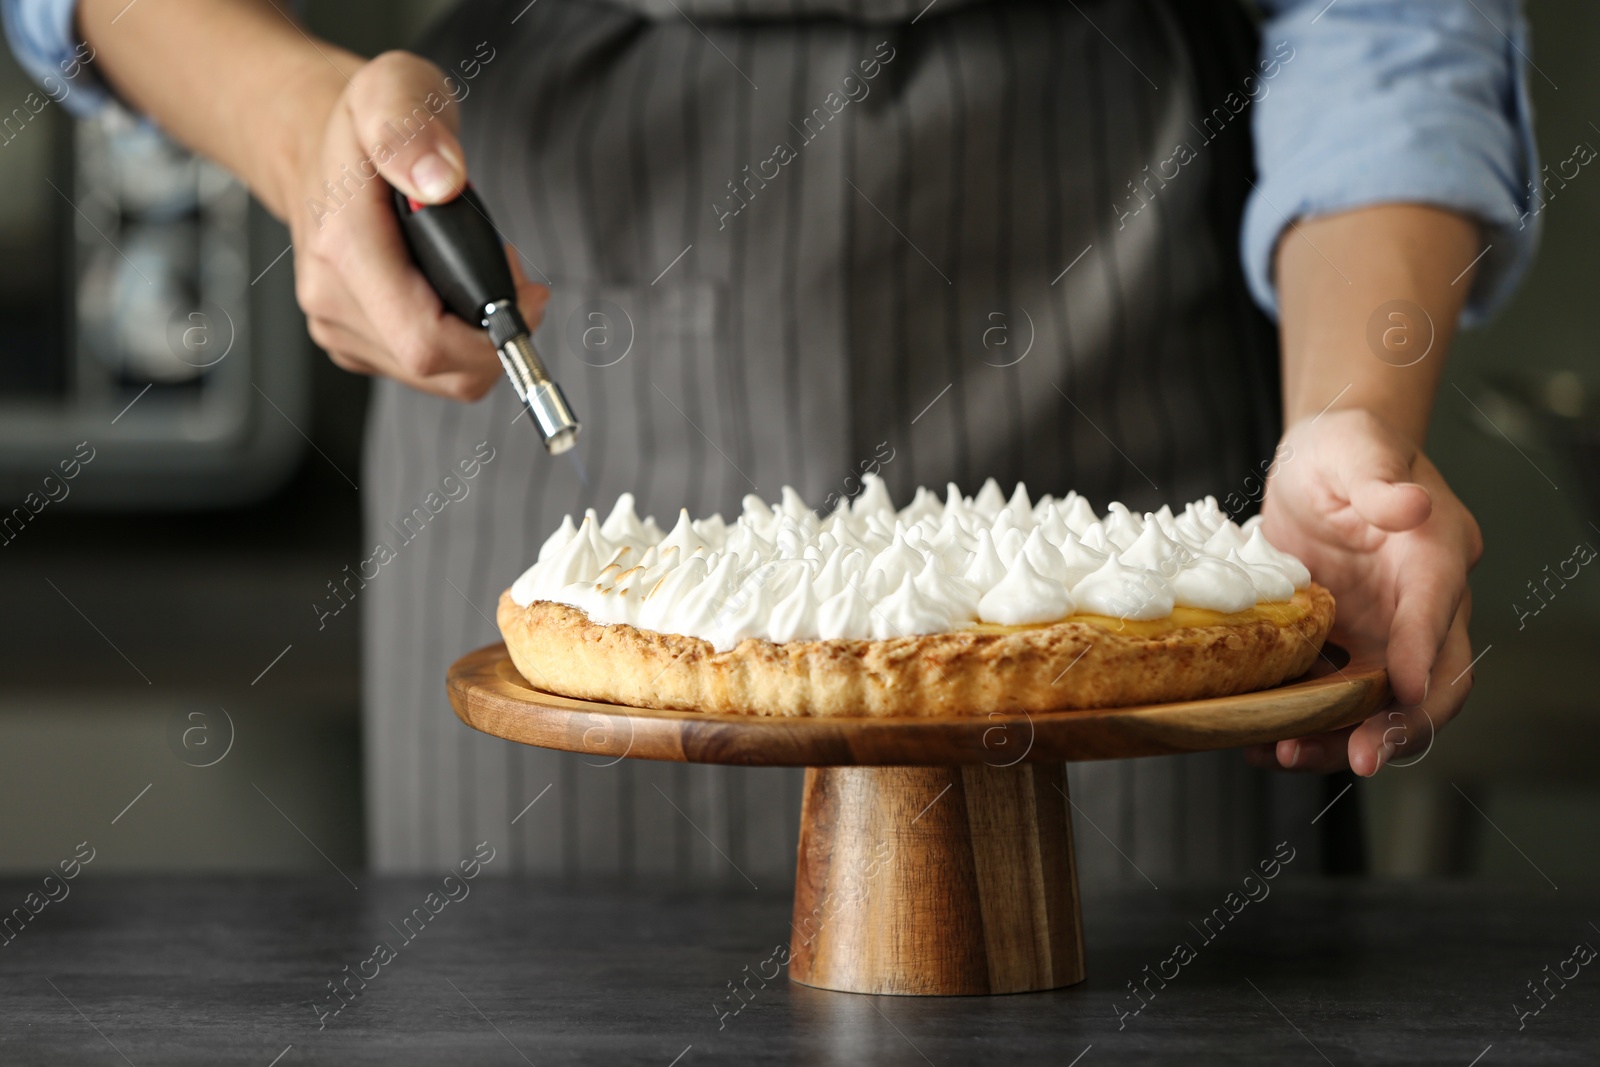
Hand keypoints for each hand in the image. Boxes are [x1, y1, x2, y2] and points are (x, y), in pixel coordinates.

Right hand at [282, 51, 546, 399]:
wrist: (314, 144)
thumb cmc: (363, 122)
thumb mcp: (394, 89)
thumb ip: (411, 131)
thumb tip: (439, 182)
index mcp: (343, 249)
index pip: (427, 343)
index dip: (490, 336)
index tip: (525, 291)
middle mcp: (331, 300)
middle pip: (442, 370)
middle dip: (493, 332)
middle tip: (506, 270)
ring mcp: (339, 328)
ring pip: (440, 378)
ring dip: (478, 337)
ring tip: (478, 270)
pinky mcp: (354, 344)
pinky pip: (426, 372)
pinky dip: (458, 341)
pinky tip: (453, 288)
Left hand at [1244, 409, 1482, 775]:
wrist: (1319, 462)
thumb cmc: (1345, 448)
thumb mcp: (1355, 450)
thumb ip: (1379, 481)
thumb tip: (1413, 506)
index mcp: (1434, 555)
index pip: (1438, 610)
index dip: (1424, 653)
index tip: (1405, 691)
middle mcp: (1421, 606)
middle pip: (1430, 681)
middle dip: (1400, 726)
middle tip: (1359, 759)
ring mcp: (1384, 633)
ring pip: (1379, 705)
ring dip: (1341, 737)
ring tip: (1286, 755)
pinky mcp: (1344, 647)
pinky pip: (1332, 697)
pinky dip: (1304, 723)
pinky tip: (1260, 741)